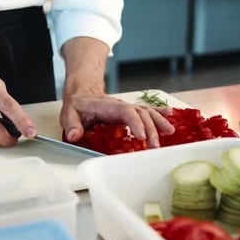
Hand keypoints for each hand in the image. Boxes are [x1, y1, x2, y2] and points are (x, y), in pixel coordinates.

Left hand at [60, 92, 174, 147]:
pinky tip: (170, 115)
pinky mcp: (129, 111)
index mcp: (106, 105)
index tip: (141, 136)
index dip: (135, 122)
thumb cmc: (77, 105)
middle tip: (154, 145)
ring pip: (146, 111)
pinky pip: (146, 110)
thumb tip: (75, 135)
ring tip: (169, 133)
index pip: (125, 111)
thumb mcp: (68, 113)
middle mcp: (119, 105)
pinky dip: (159, 112)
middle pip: (140, 113)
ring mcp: (126, 108)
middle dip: (150, 128)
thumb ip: (71, 124)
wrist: (81, 93)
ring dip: (158, 122)